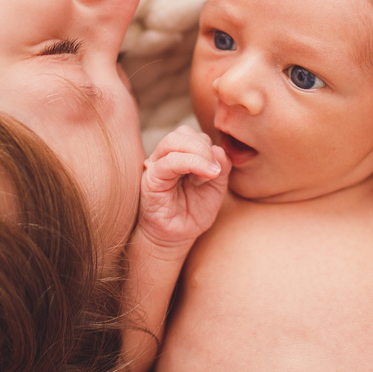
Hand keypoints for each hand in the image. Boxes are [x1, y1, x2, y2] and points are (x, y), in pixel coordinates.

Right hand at [138, 126, 229, 249]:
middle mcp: (166, 157)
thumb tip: (219, 149)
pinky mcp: (151, 179)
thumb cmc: (192, 214)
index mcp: (180, 156)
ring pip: (174, 140)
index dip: (210, 147)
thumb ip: (221, 168)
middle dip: (204, 146)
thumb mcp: (215, 189)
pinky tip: (204, 177)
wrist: (175, 238)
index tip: (219, 169)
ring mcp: (156, 166)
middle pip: (183, 133)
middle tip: (215, 169)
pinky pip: (169, 162)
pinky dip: (190, 163)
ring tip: (209, 173)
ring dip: (198, 152)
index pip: (193, 136)